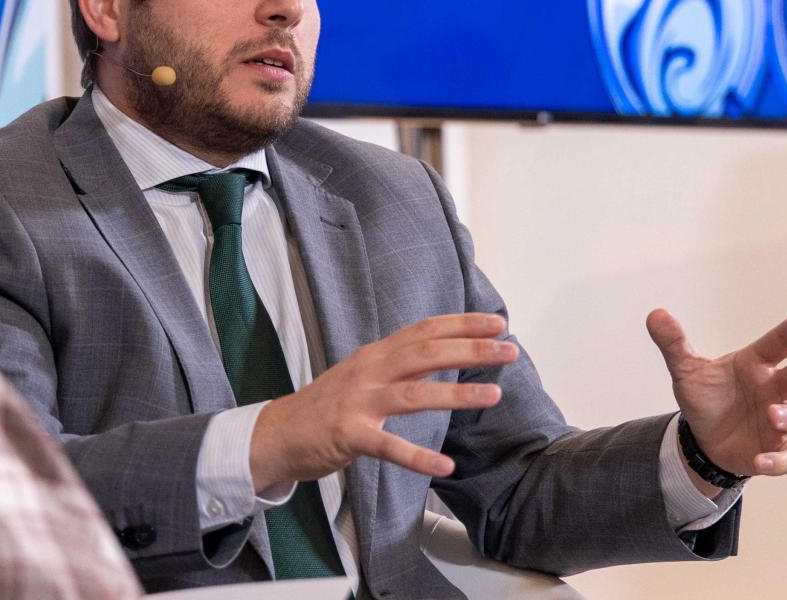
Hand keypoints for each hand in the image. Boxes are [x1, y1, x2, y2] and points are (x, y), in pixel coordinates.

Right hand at [249, 312, 517, 491]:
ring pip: (414, 394)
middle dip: (471, 350)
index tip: (497, 322)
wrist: (277, 433)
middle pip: (426, 354)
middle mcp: (369, 371)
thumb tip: (443, 354)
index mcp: (375, 354)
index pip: (424, 331)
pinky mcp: (348, 435)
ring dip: (456, 395)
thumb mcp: (362, 374)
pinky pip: (388, 447)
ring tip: (494, 394)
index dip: (461, 324)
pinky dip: (418, 456)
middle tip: (508, 349)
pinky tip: (444, 465)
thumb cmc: (327, 406)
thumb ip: (398, 364)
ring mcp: (358, 402)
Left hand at [646, 308, 786, 483]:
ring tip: (772, 414)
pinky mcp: (776, 449)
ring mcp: (778, 421)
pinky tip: (761, 461)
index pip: (777, 344)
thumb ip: (674, 343)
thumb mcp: (687, 371)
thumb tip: (655, 314)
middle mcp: (773, 390)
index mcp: (755, 365)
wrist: (705, 437)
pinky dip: (778, 460)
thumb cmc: (707, 396)